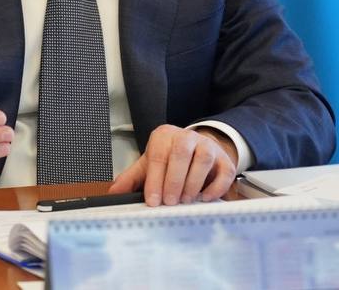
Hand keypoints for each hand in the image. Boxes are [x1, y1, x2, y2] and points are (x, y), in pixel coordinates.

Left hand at [107, 125, 237, 205]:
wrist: (196, 149)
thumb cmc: (169, 158)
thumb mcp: (149, 164)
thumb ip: (132, 178)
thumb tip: (114, 193)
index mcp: (164, 136)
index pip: (158, 156)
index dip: (155, 180)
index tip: (153, 200)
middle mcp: (187, 137)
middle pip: (181, 154)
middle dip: (174, 181)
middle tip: (170, 202)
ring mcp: (208, 146)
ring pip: (203, 159)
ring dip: (193, 183)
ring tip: (185, 200)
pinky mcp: (224, 159)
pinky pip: (224, 171)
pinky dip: (216, 187)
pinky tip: (205, 198)